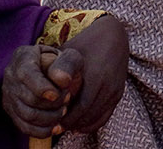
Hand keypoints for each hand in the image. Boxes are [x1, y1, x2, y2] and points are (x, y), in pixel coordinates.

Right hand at [2, 46, 71, 138]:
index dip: (41, 87)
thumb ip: (68, 64)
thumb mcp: (70, 57)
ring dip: (50, 117)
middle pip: (28, 98)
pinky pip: (24, 127)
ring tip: (63, 110)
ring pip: (27, 115)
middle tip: (67, 99)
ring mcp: (8, 94)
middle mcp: (11, 74)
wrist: (55, 73)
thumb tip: (61, 80)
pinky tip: (56, 127)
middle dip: (52, 104)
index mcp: (23, 56)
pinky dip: (42, 131)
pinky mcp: (11, 110)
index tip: (56, 95)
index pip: (26, 74)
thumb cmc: (62, 64)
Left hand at [56, 14, 129, 132]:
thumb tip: (43, 89)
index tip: (52, 121)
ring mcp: (115, 90)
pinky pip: (105, 116)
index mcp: (95, 75)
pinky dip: (92, 124)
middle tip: (55, 128)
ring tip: (65, 126)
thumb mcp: (69, 52)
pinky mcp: (118, 94)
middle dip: (71, 123)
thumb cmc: (85, 43)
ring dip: (80, 125)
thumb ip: (56, 68)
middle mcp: (108, 85)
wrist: (114, 35)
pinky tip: (78, 125)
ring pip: (96, 118)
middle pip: (88, 115)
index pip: (80, 107)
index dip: (66, 118)